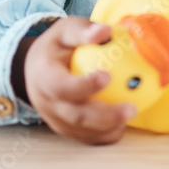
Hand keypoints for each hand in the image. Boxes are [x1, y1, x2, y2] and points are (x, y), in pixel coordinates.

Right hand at [21, 17, 134, 144]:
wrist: (35, 70)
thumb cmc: (55, 48)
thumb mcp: (64, 31)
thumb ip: (83, 31)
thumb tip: (106, 31)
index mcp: (44, 77)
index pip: (62, 87)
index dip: (83, 86)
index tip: (107, 76)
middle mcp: (47, 104)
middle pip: (76, 116)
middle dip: (105, 116)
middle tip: (132, 108)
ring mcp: (57, 121)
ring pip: (84, 132)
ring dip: (110, 127)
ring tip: (132, 113)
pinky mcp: (68, 131)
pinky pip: (89, 137)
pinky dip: (108, 132)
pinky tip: (123, 120)